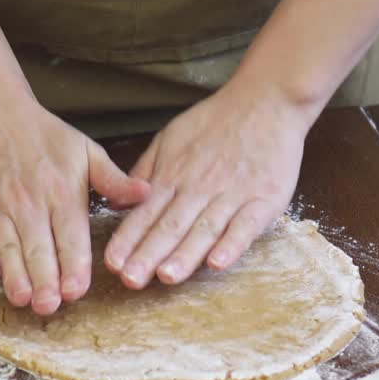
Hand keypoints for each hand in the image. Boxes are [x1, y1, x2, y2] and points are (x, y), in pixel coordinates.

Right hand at [0, 99, 149, 313]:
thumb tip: (146, 195)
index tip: (76, 289)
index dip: (73, 265)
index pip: (70, 236)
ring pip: (8, 249)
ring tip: (24, 299)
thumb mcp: (85, 151)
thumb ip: (114, 180)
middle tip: (50, 306)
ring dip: (16, 276)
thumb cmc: (42, 136)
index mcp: (62, 193)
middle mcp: (29, 204)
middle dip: (45, 280)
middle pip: (39, 249)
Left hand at [103, 83, 314, 287]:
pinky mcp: (264, 198)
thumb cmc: (216, 122)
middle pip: (171, 226)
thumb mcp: (171, 137)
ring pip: (205, 228)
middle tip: (131, 279)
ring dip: (185, 254)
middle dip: (149, 254)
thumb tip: (118, 201)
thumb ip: (146, 171)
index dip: (129, 239)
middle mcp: (200, 188)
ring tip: (167, 276)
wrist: (266, 100)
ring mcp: (233, 194)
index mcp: (175, 176)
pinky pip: (246, 225)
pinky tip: (218, 263)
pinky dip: (233, 244)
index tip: (112, 263)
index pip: (146, 213)